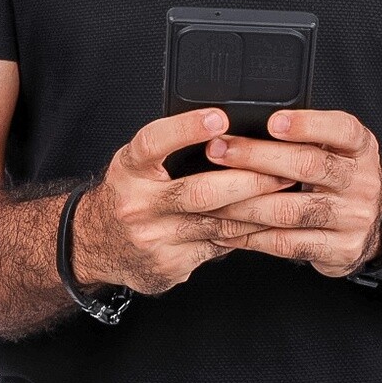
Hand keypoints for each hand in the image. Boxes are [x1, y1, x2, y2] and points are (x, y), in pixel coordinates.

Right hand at [73, 108, 297, 296]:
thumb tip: (228, 133)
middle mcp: (137, 205)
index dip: (186, 128)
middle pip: (199, 192)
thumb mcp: (137, 164)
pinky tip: (268, 222)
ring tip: (287, 192)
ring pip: (217, 223)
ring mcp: (153, 240)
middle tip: (281, 168)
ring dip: (258, 208)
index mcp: (128, 169)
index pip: (154, 143)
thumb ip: (172, 150)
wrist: (95, 245)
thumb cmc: (129, 193)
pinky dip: (246, 233)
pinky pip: (218, 247)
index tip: (219, 117)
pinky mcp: (169, 265)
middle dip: (248, 180)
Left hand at [200, 109, 381, 279]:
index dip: (307, 125)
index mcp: (360, 147)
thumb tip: (245, 125)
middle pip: (308, 166)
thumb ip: (305, 136)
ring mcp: (352, 218)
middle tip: (219, 150)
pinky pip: (287, 243)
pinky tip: (226, 228)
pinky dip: (252, 236)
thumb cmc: (340, 176)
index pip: (341, 129)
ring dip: (244, 202)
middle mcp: (360, 181)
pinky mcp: (338, 249)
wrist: (375, 221)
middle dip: (256, 157)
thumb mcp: (337, 147)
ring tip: (211, 193)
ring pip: (291, 210)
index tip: (272, 121)